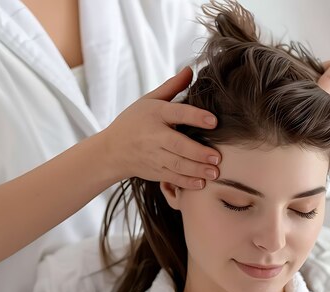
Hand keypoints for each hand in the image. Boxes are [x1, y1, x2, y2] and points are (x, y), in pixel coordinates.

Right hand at [98, 67, 219, 188]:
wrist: (112, 150)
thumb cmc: (134, 121)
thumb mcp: (149, 100)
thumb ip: (172, 87)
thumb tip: (190, 69)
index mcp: (155, 114)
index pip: (177, 113)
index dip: (196, 117)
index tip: (214, 121)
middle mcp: (154, 136)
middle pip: (178, 144)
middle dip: (198, 152)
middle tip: (217, 157)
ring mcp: (153, 156)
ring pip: (177, 164)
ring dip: (196, 170)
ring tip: (215, 173)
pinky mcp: (154, 171)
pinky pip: (172, 178)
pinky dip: (186, 182)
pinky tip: (201, 184)